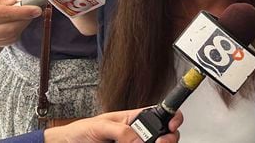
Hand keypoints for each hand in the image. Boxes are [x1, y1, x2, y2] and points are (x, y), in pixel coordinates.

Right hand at [0, 0, 40, 47]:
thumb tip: (17, 1)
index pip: (6, 15)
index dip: (24, 12)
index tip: (37, 9)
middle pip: (11, 30)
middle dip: (25, 20)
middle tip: (31, 10)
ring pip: (8, 39)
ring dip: (20, 28)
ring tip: (22, 16)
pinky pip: (2, 43)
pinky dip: (11, 35)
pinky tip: (12, 24)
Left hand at [44, 108, 182, 142]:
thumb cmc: (82, 131)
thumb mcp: (101, 126)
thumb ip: (121, 131)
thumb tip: (137, 138)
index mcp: (134, 119)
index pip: (160, 114)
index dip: (172, 117)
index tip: (172, 124)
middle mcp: (138, 134)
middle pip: (165, 134)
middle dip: (169, 137)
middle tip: (161, 142)